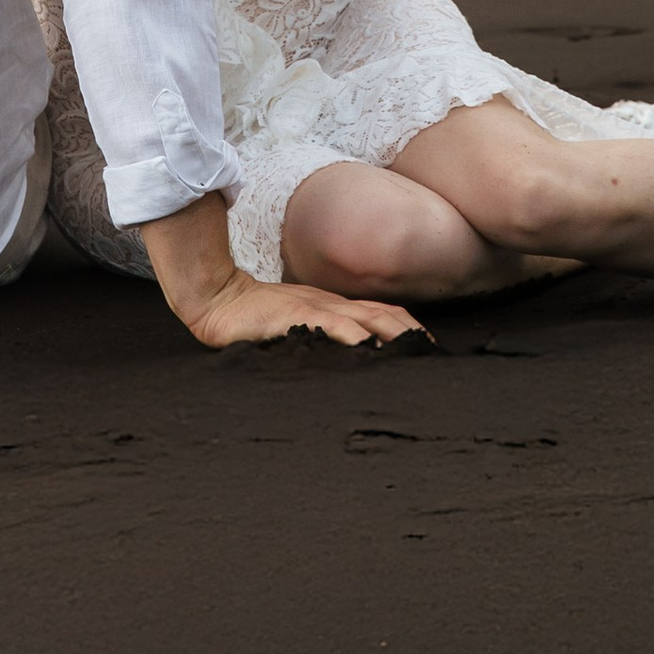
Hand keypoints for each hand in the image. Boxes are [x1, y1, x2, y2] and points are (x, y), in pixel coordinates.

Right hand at [182, 269, 428, 351]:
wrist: (218, 298)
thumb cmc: (257, 317)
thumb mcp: (298, 325)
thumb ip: (322, 335)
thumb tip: (352, 355)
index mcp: (334, 306)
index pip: (382, 312)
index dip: (409, 328)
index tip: (430, 348)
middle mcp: (331, 305)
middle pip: (384, 313)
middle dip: (412, 333)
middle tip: (434, 354)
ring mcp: (315, 308)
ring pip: (366, 317)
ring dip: (393, 333)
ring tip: (415, 350)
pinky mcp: (296, 316)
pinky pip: (331, 324)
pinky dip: (353, 334)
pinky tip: (368, 345)